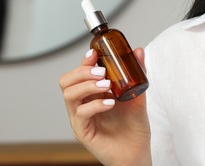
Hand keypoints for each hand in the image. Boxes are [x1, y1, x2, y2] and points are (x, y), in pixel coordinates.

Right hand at [59, 48, 150, 165]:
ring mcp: (80, 119)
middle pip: (66, 82)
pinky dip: (95, 105)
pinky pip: (80, 114)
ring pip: (69, 96)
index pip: (79, 73)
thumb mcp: (137, 95)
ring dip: (88, 86)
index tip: (94, 53)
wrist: (137, 152)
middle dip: (82, 72)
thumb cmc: (133, 127)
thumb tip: (138, 51)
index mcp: (91, 94)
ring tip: (107, 85)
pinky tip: (110, 103)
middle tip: (102, 72)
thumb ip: (137, 74)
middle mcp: (82, 105)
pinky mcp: (83, 132)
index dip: (84, 61)